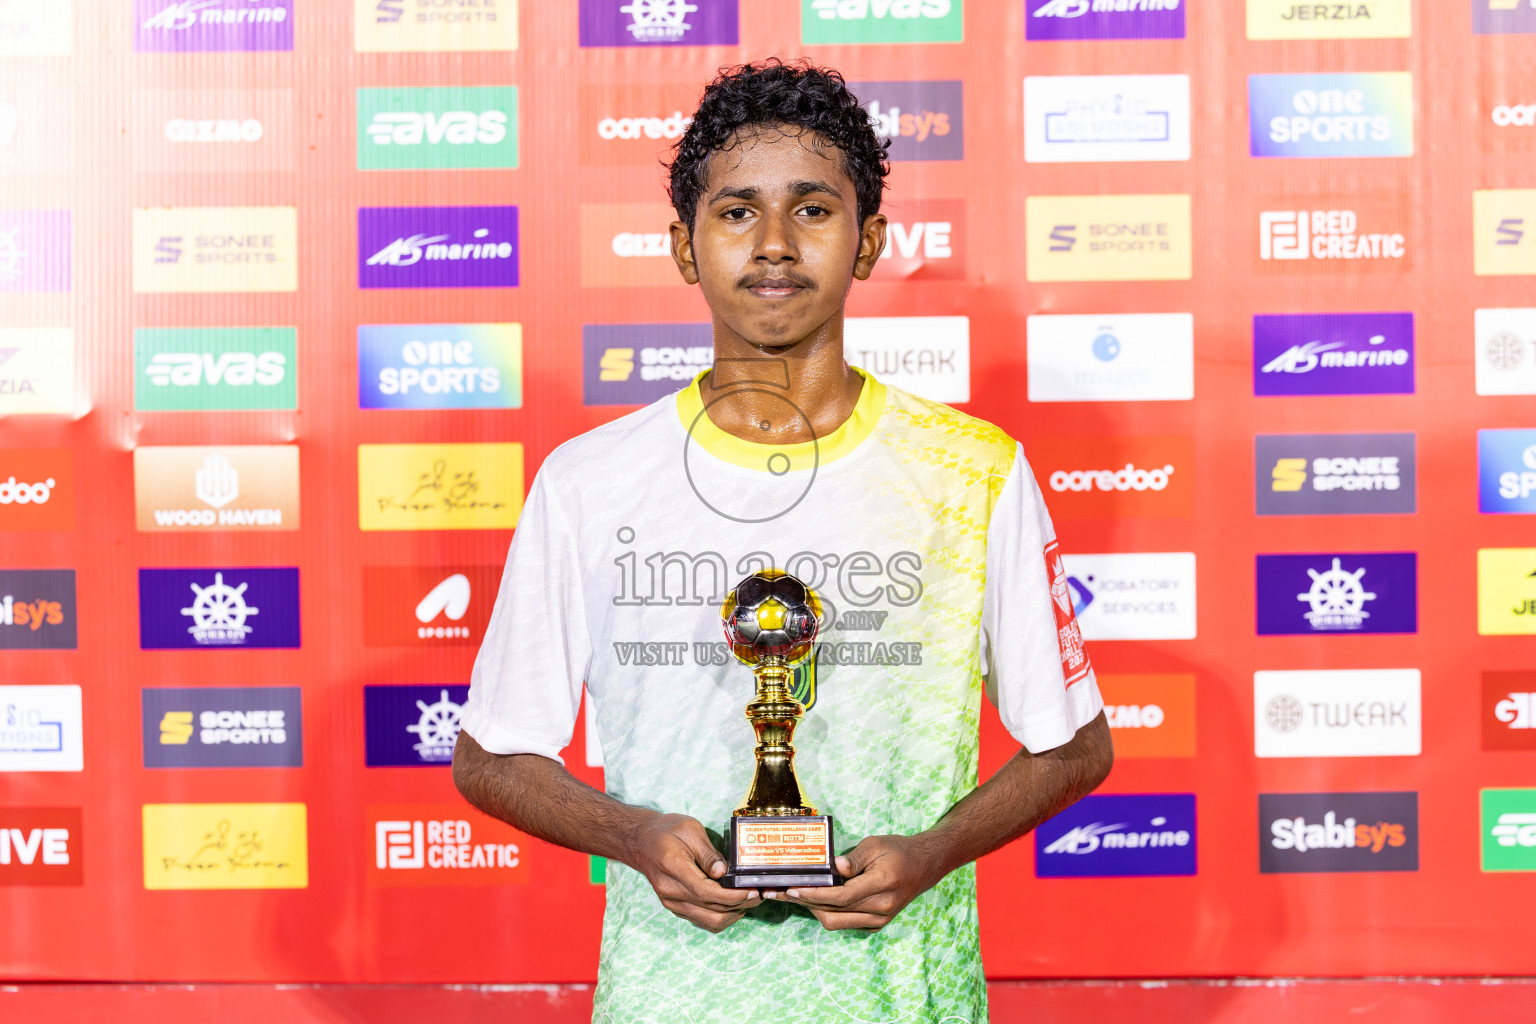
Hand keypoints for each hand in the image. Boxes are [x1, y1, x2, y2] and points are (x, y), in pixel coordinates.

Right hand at [629, 813, 761, 932]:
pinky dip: (722, 916)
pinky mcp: (675, 907)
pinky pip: (703, 920)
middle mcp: (671, 892)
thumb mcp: (690, 829)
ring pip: (709, 921)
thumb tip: (724, 873)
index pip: (706, 892)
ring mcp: (672, 903)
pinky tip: (733, 904)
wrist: (640, 841)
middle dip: (740, 905)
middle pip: (712, 910)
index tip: (752, 891)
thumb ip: (708, 853)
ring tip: (748, 900)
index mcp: (673, 868)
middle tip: (758, 894)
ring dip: (733, 914)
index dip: (732, 896)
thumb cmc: (666, 831)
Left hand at [774, 834, 943, 931]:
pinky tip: (811, 900)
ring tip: (790, 897)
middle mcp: (881, 908)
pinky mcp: (876, 924)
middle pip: (834, 913)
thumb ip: (854, 858)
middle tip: (780, 892)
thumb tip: (834, 867)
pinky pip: (845, 923)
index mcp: (881, 885)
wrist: (925, 866)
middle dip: (804, 903)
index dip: (814, 895)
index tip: (792, 889)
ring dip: (812, 910)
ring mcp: (879, 919)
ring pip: (837, 922)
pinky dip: (827, 913)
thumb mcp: (876, 845)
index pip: (840, 896)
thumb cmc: (899, 850)